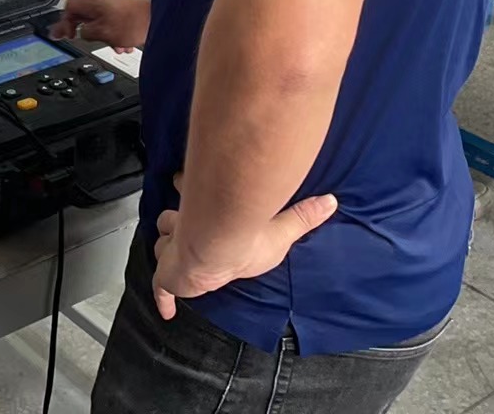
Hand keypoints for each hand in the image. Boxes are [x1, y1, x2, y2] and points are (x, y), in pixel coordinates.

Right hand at [50, 0, 150, 50]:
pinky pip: (111, 26)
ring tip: (108, 46)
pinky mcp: (123, 14)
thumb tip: (81, 34)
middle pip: (83, 16)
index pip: (69, 8)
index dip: (63, 22)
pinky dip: (113, 37)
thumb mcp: (103, 32)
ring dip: (101, 37)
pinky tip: (122, 45)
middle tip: (76, 38)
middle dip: (83, 31)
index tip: (64, 34)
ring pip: (98, 23)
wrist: (158, 18)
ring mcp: (113, 8)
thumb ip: (86, 33)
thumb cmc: (134, 23)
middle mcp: (102, 3)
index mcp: (93, 4)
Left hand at [149, 192, 339, 318]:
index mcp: (210, 217)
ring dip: (167, 248)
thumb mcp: (281, 229)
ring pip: (162, 244)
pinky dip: (164, 299)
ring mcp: (175, 251)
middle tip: (179, 225)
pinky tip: (167, 310)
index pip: (196, 200)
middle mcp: (189, 230)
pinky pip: (162, 288)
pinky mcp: (169, 276)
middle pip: (172, 221)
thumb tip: (331, 201)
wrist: (216, 246)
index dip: (191, 195)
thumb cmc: (245, 237)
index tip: (185, 182)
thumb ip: (303, 216)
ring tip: (173, 254)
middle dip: (174, 222)